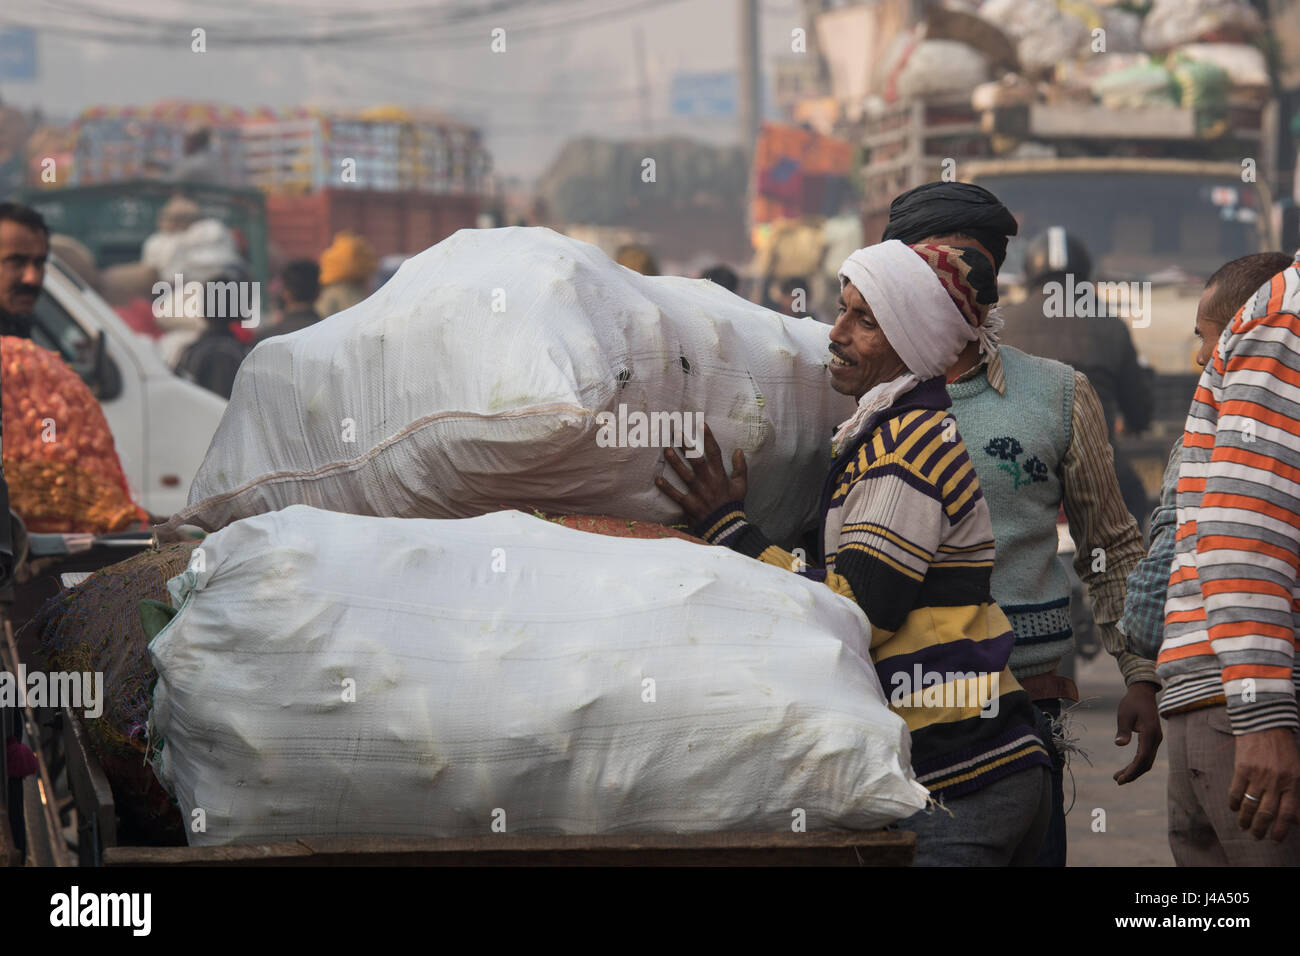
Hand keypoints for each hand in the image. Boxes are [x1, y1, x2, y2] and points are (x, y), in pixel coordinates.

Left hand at [655, 423, 746, 527]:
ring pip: (684, 474)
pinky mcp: (689, 504)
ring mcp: (697, 492)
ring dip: (674, 461)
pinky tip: (657, 479)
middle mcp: (708, 481)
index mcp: (720, 475)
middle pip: (695, 459)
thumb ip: (740, 468)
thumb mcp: (741, 485)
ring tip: (666, 449)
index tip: (701, 423)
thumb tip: (739, 450)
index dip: (708, 437)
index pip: (714, 452)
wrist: (726, 527)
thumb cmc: (733, 505)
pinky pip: (675, 495)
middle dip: (686, 444)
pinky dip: (666, 487)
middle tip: (676, 431)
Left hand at [1113, 681, 1161, 783]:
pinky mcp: (1153, 739)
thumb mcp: (1124, 715)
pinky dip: (1137, 763)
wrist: (1143, 693)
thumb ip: (1123, 730)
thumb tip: (1119, 745)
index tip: (1120, 779)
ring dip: (1135, 770)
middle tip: (1117, 781)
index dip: (1132, 771)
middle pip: (1146, 763)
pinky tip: (1128, 767)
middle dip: (1133, 774)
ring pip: (1147, 761)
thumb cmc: (1131, 703)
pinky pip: (1147, 755)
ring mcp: (1156, 740)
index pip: (1142, 758)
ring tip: (1119, 777)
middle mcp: (1156, 739)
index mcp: (1150, 734)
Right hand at [1228, 727, 1299, 841]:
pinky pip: (1236, 791)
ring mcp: (1258, 775)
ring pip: (1250, 805)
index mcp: (1293, 782)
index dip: (1281, 830)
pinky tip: (1233, 808)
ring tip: (1243, 826)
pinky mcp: (1242, 768)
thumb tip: (1294, 818)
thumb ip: (1296, 792)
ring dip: (1245, 819)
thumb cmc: (1283, 749)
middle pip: (1267, 813)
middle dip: (1260, 829)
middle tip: (1256, 836)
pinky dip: (1234, 803)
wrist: (1265, 725)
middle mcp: (1276, 781)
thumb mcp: (1297, 770)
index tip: (1275, 839)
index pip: (1287, 814)